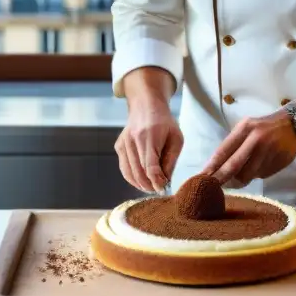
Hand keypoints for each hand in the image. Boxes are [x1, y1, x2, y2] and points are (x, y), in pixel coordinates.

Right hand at [115, 78, 182, 192]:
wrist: (146, 106)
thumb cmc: (165, 123)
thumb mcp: (176, 138)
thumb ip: (171, 160)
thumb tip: (165, 181)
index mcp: (150, 136)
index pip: (150, 166)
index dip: (156, 181)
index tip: (163, 188)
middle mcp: (133, 140)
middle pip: (139, 172)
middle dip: (149, 185)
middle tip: (159, 189)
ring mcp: (124, 143)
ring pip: (129, 173)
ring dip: (140, 184)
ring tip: (151, 187)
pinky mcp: (119, 146)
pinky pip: (124, 168)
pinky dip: (132, 178)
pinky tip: (141, 181)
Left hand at [201, 111, 295, 185]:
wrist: (293, 124)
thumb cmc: (262, 127)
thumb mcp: (246, 128)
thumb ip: (234, 145)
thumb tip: (217, 168)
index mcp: (245, 128)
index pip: (224, 150)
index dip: (212, 166)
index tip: (202, 177)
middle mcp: (256, 139)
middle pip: (235, 164)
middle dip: (222, 178)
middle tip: (213, 188)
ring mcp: (269, 151)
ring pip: (249, 174)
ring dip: (241, 179)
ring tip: (239, 177)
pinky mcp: (279, 161)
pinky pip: (262, 174)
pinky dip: (257, 174)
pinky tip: (261, 165)